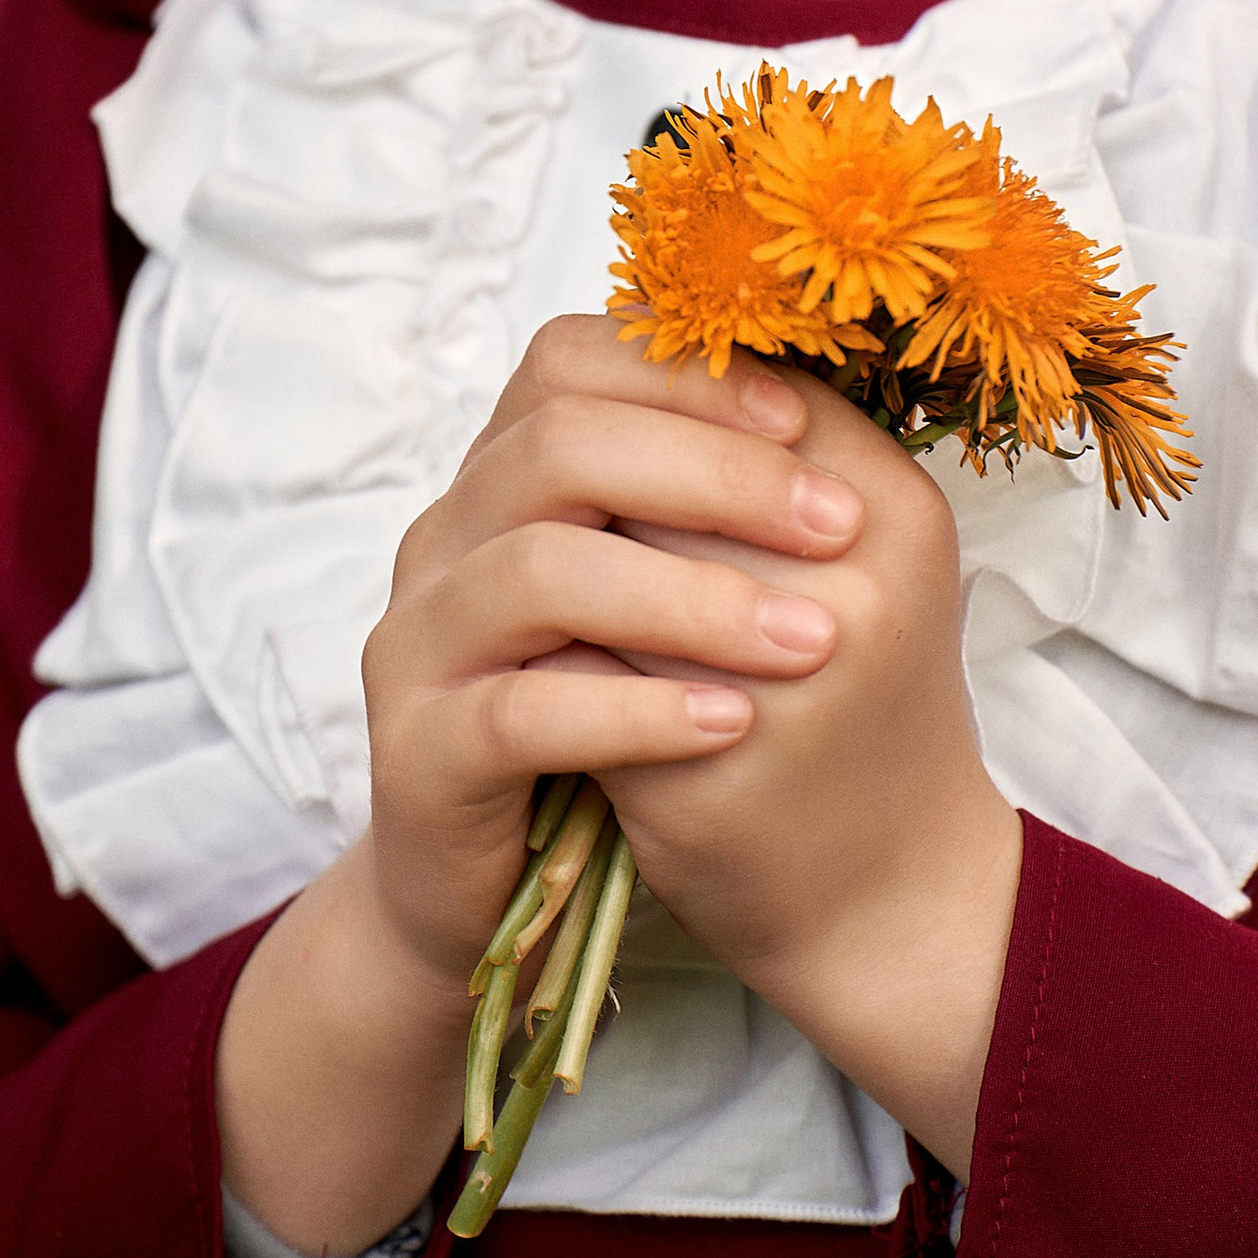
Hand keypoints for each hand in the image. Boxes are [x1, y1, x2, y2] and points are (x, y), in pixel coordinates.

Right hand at [216, 312, 860, 1252]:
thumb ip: (711, 502)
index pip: (571, 359)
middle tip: (837, 527)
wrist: (515, 898)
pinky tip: (728, 721)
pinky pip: (520, 711)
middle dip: (713, 473)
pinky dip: (635, 710)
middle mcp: (448, 536)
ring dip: (688, 597)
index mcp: (508, 474)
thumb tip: (811, 400)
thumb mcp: (678, 593)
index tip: (802, 429)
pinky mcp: (420, 753)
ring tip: (809, 641)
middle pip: (558, 443)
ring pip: (535, 569)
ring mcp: (421, 642)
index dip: (688, 380)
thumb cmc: (626, 725)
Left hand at [600, 365, 1023, 1178]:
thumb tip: (619, 334)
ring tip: (548, 594)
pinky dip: (556, 669)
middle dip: (590, 491)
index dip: (648, 405)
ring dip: (562, 576)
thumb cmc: (857, 698)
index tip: (606, 429)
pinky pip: (587, 680)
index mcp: (892, 504)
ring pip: (605, 568)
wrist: (891, 892)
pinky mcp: (709, 772)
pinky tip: (550, 677)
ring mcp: (786, 680)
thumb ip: (760, 452)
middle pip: (651, 473)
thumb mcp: (849, 553)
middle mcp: (854, 581)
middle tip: (558, 514)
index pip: (727, 391)